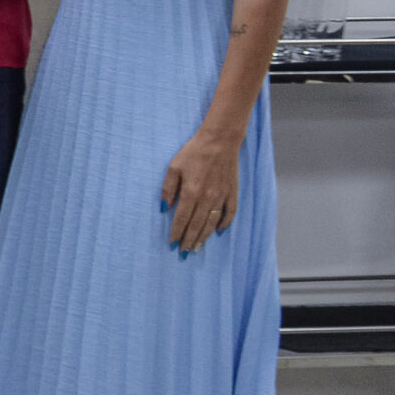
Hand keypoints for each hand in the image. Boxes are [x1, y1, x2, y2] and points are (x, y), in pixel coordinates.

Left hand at [162, 130, 240, 252]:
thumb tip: (163, 208)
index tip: (172, 244)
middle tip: (184, 253)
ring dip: (204, 236)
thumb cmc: (193, 152)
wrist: (220, 141)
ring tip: (198, 248)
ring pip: (212, 222)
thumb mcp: (173, 168)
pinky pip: (230, 212)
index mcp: (191, 192)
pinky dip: (224, 223)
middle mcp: (207, 198)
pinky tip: (218, 231)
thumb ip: (167, 189)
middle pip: (196, 225)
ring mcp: (222, 196)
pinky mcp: (232, 192)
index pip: (181, 219)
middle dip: (189, 240)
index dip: (176, 233)